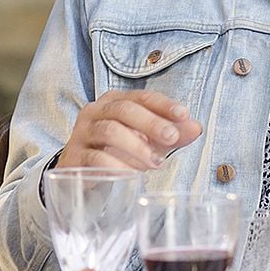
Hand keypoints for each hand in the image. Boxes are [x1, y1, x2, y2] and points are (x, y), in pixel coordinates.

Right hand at [56, 90, 202, 169]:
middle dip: (152, 123)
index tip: (183, 114)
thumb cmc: (120, 149)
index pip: (141, 97)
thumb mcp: (150, 140)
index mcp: (114, 101)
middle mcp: (95, 111)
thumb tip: (196, 128)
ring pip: (110, 131)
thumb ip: (173, 133)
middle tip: (172, 138)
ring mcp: (81, 134)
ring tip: (156, 163)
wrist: (82, 172)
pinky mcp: (73, 158)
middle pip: (124, 110)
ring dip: (137, 147)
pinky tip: (132, 174)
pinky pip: (95, 158)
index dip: (163, 104)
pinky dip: (117, 165)